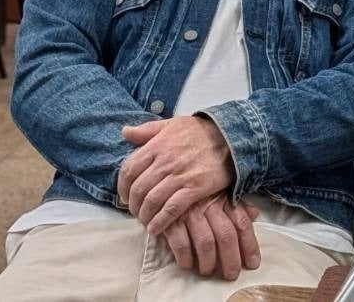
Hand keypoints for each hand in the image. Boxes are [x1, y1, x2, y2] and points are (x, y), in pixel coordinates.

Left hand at [117, 116, 234, 233]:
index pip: (129, 170)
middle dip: (133, 205)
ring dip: (145, 216)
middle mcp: (165, 162)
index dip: (122, 187)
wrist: (230, 136)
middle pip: (138, 189)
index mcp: (156, 146)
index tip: (125, 196)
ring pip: (152, 201)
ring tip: (145, 222)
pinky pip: (171, 209)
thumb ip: (147, 130)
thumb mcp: (172, 124)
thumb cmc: (200, 131)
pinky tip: (156, 228)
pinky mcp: (195, 188)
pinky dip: (161, 221)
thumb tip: (125, 132)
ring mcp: (179, 175)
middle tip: (136, 212)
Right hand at [161, 193, 260, 279]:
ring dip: (208, 262)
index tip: (252, 262)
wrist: (165, 177)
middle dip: (231, 259)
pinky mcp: (171, 220)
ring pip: (205, 242)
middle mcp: (209, 206)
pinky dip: (185, 258)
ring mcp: (190, 213)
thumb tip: (254, 214)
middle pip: (226, 236)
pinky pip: (181, 243)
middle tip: (231, 274)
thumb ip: (237, 204)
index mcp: (224, 198)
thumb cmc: (197, 188)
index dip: (249, 245)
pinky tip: (187, 264)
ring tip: (207, 271)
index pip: (242, 223)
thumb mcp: (219, 189)